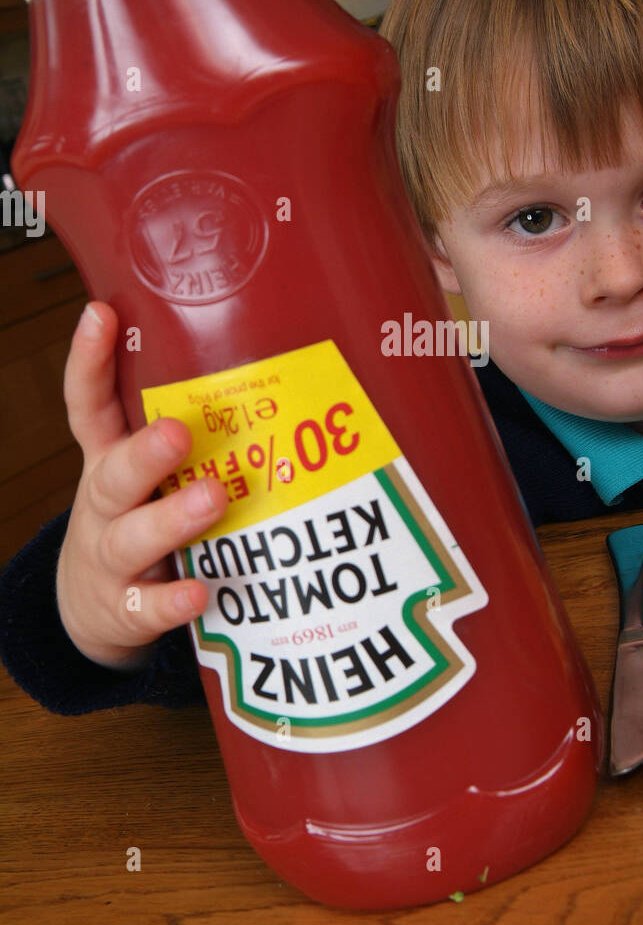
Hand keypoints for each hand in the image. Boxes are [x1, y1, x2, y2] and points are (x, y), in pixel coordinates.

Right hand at [56, 302, 226, 670]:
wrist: (91, 607)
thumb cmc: (140, 517)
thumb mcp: (142, 470)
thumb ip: (185, 426)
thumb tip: (269, 359)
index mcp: (108, 460)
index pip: (89, 405)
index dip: (90, 361)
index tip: (102, 315)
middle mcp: (104, 505)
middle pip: (114, 475)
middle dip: (146, 453)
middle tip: (179, 432)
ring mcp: (110, 558)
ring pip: (133, 537)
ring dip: (172, 520)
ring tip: (214, 499)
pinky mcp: (125, 609)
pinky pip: (147, 606)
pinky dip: (172, 601)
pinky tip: (200, 592)